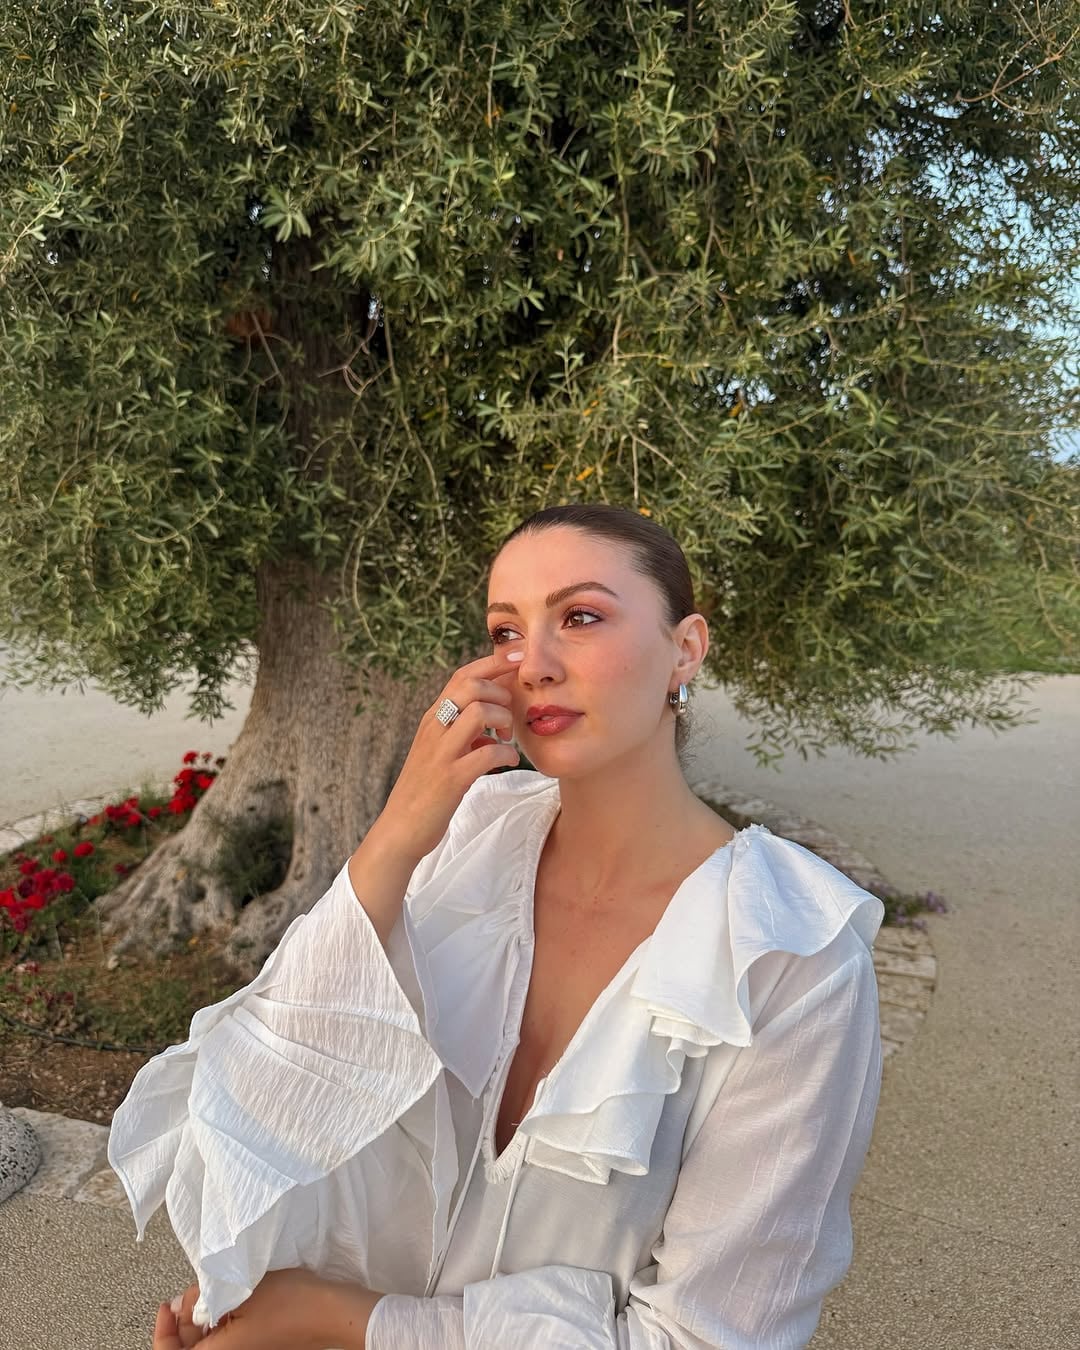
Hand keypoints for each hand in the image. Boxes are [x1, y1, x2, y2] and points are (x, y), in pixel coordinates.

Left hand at [153, 1269, 380, 1349]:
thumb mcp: (239, 1289)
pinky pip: (226, 1337)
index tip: (166, 1306)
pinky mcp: (256, 1345)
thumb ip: (203, 1298)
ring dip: (203, 1317)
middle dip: (185, 1319)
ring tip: (214, 1288)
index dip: (162, 1332)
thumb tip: (181, 1305)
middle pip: (190, 1346)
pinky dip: (220, 1319)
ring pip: (208, 1341)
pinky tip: (230, 1296)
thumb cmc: (291, 1302)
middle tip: (194, 1290)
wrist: (330, 1310)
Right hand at [377, 645, 522, 860]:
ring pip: (479, 712)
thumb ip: (462, 731)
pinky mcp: (451, 779)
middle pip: (472, 685)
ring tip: (506, 738)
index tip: (518, 657)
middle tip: (507, 718)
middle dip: (500, 694)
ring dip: (503, 721)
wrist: (400, 829)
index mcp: (433, 718)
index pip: (462, 675)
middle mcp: (434, 729)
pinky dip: (506, 754)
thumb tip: (492, 719)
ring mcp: (441, 753)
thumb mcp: (440, 750)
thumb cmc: (426, 790)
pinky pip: (487, 753)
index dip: (493, 662)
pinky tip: (508, 761)